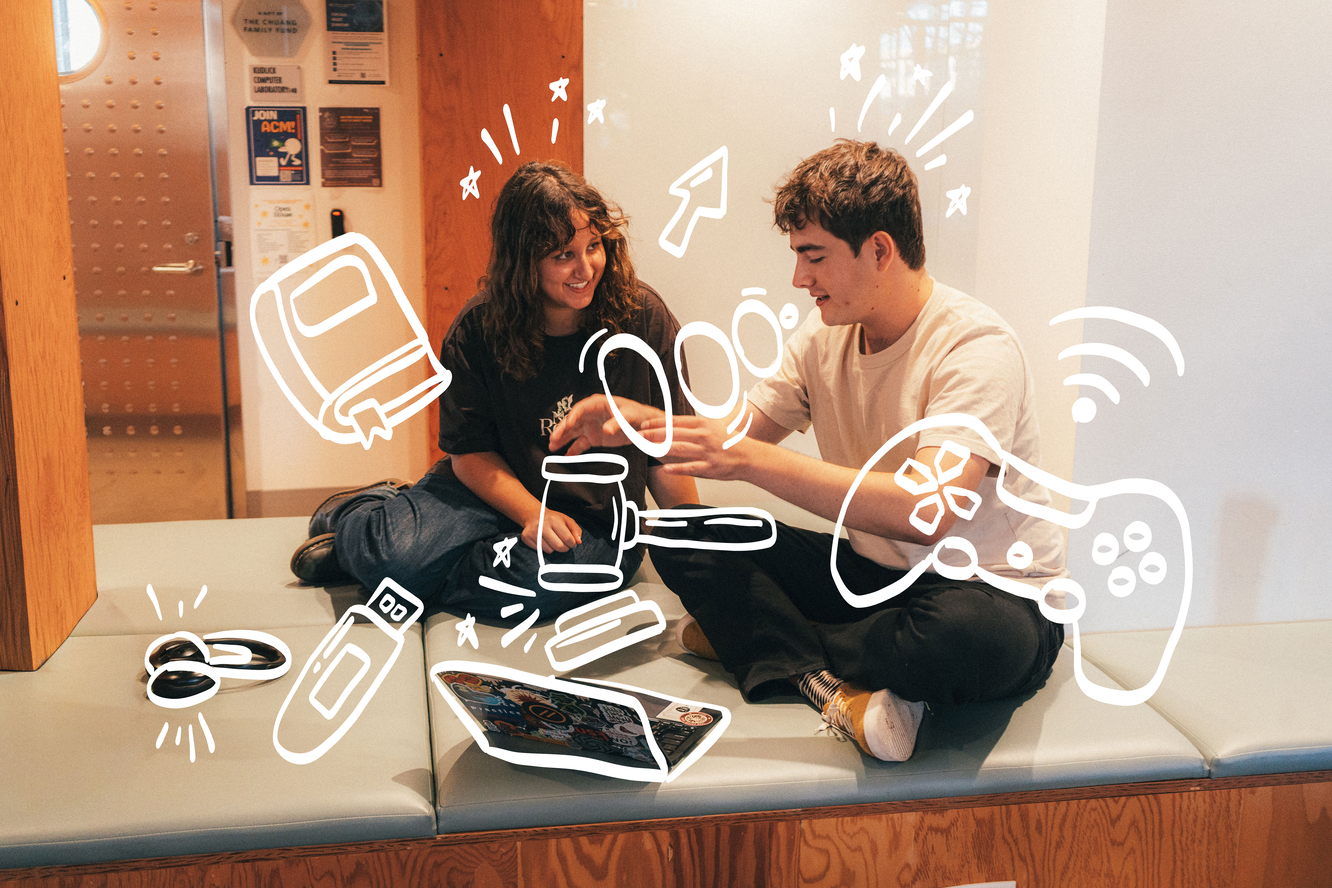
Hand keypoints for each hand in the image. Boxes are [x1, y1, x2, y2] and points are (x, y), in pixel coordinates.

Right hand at [522, 508, 582, 553]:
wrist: (534, 515)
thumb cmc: (553, 519)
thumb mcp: (567, 520)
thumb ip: (576, 530)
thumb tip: (579, 541)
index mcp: (554, 520)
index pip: (567, 538)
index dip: (572, 544)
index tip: (572, 543)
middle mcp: (542, 525)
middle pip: (559, 546)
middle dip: (565, 548)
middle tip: (565, 545)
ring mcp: (533, 532)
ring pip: (549, 550)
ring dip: (554, 548)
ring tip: (553, 540)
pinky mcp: (526, 537)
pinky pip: (540, 551)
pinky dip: (545, 548)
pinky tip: (545, 541)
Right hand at [549, 394, 665, 454]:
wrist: (644, 426)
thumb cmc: (637, 415)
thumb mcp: (629, 417)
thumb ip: (617, 423)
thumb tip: (606, 430)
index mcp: (598, 404)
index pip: (581, 408)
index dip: (573, 415)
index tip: (567, 424)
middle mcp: (591, 414)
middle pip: (572, 421)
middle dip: (562, 429)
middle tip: (553, 438)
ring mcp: (591, 426)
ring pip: (573, 432)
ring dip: (563, 439)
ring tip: (552, 447)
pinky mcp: (594, 438)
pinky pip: (581, 444)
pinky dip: (573, 450)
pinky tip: (566, 456)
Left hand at [640, 413, 750, 480]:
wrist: (750, 456)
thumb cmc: (730, 441)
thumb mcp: (713, 426)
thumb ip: (694, 425)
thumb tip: (675, 423)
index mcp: (704, 424)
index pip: (676, 421)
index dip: (658, 422)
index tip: (644, 423)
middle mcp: (704, 436)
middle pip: (674, 434)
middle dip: (654, 434)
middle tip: (638, 435)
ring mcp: (707, 452)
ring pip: (680, 449)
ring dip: (661, 448)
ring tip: (646, 449)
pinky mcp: (710, 467)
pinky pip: (691, 467)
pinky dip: (677, 468)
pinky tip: (665, 469)